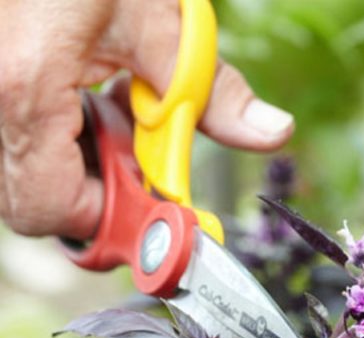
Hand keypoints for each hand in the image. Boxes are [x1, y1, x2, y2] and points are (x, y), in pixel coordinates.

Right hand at [0, 0, 293, 238]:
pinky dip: (71, 144)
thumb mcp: (163, 23)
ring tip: (122, 116)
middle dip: (103, 194)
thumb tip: (270, 133)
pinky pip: (25, 147)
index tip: (161, 211)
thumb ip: (214, 93)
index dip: (114, 221)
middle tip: (143, 159)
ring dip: (90, 167)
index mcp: (28, 90)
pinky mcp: (0, 90)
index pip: (54, 207)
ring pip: (32, 178)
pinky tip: (99, 102)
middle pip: (40, 203)